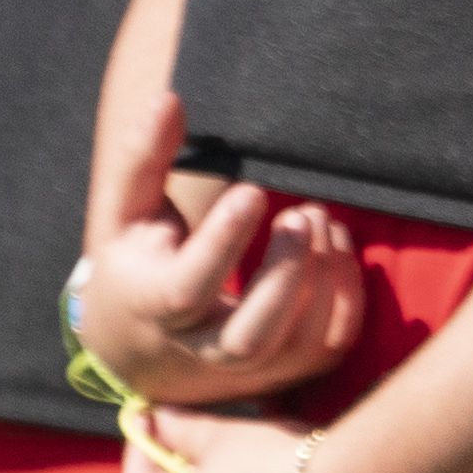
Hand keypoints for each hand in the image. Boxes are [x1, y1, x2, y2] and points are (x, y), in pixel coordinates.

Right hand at [77, 93, 361, 409]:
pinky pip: (330, 348)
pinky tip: (337, 244)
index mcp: (153, 308)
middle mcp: (201, 351)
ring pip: (298, 346)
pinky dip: (347, 297)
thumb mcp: (125, 213)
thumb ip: (143, 158)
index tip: (253, 189)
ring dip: (324, 280)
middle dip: (286, 275)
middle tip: (303, 213)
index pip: (188, 289)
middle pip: (250, 338)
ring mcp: (247, 371)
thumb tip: (169, 100)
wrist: (138, 347)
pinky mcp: (284, 372)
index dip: (223, 243)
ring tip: (319, 217)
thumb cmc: (136, 262)